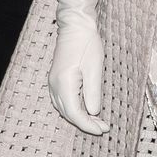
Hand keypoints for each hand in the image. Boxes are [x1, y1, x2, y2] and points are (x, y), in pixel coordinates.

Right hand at [49, 0, 108, 133]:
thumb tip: (94, 112)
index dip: (88, 125)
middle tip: (103, 128)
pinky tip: (86, 110)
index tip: (102, 130)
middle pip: (68, 114)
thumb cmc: (87, 44)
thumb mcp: (95, 68)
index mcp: (64, 84)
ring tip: (97, 122)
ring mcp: (53, 82)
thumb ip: (93, 92)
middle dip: (86, 124)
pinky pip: (63, 101)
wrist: (75, 26)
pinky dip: (74, 109)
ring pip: (64, 109)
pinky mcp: (56, 79)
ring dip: (80, 117)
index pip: (75, 113)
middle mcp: (55, 86)